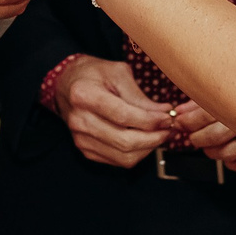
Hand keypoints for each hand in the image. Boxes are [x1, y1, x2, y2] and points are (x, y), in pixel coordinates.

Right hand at [48, 55, 181, 168]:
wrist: (66, 85)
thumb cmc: (94, 75)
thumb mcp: (118, 73)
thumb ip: (140, 96)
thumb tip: (164, 114)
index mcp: (84, 95)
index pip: (123, 116)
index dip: (150, 120)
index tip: (167, 117)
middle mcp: (79, 121)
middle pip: (124, 141)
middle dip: (154, 138)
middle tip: (169, 128)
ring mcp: (81, 139)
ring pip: (124, 156)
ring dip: (148, 148)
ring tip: (160, 134)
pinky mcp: (85, 150)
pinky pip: (118, 161)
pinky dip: (137, 153)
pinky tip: (145, 140)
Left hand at [170, 100, 235, 175]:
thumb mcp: (229, 88)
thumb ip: (203, 100)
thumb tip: (179, 112)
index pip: (206, 113)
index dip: (188, 121)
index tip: (179, 121)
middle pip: (215, 136)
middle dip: (197, 138)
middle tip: (192, 135)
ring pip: (228, 153)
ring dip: (212, 152)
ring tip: (207, 146)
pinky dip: (233, 164)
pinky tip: (228, 156)